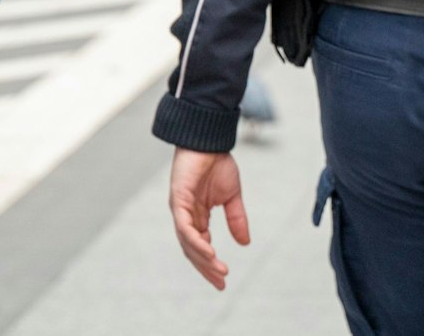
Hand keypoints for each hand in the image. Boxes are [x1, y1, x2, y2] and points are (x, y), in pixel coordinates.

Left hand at [168, 148, 250, 290]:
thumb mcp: (232, 196)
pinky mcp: (178, 200)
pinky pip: (184, 227)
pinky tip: (208, 250)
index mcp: (196, 217)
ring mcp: (180, 209)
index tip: (224, 280)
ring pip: (188, 242)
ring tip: (219, 270)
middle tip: (221, 283)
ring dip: (203, 258)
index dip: (210, 264)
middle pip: (192, 250)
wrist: (210, 140)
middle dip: (206, 268)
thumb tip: (245, 243)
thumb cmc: (217, 164)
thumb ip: (236, 219)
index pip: (200, 247)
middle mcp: (185, 217)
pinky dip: (195, 240)